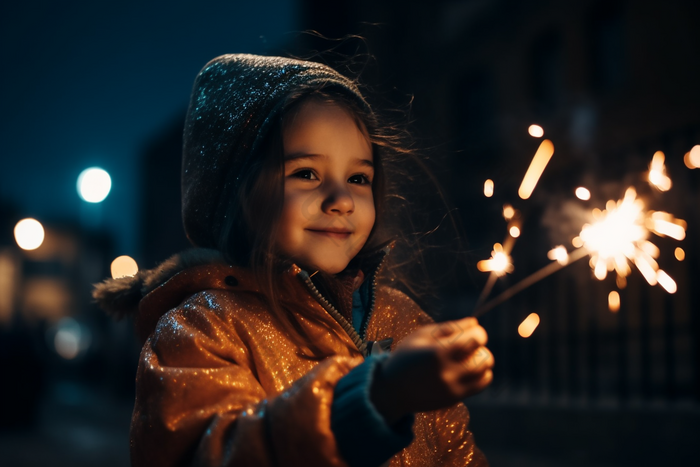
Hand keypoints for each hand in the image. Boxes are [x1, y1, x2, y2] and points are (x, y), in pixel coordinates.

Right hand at [370, 317, 493, 424]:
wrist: (392, 390)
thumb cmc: (406, 357)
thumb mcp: (421, 336)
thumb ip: (449, 327)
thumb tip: (474, 322)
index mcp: (437, 353)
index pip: (475, 339)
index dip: (478, 332)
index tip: (472, 331)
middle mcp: (447, 373)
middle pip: (485, 357)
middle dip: (481, 348)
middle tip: (469, 345)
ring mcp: (452, 388)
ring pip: (486, 372)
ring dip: (482, 361)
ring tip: (469, 357)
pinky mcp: (454, 398)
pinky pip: (480, 385)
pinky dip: (480, 374)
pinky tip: (468, 369)